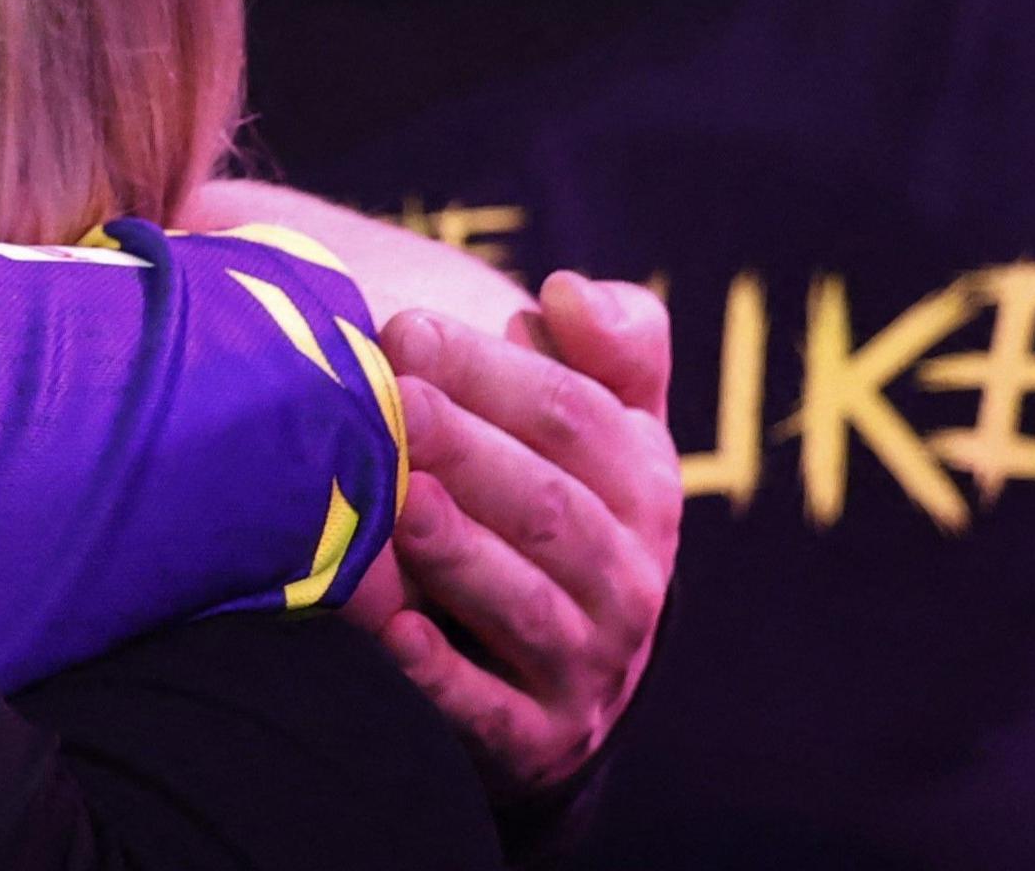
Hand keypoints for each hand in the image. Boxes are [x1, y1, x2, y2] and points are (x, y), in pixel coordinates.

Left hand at [366, 272, 678, 795]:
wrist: (557, 668)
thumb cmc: (555, 499)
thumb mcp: (601, 420)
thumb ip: (608, 344)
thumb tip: (568, 294)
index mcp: (644, 488)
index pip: (580, 418)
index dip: (493, 371)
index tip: (405, 329)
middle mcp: (628, 580)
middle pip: (551, 507)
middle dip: (469, 449)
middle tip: (390, 399)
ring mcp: (587, 665)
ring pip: (527, 603)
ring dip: (461, 552)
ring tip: (398, 500)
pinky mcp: (534, 739)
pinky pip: (491, 710)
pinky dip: (445, 674)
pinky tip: (395, 632)